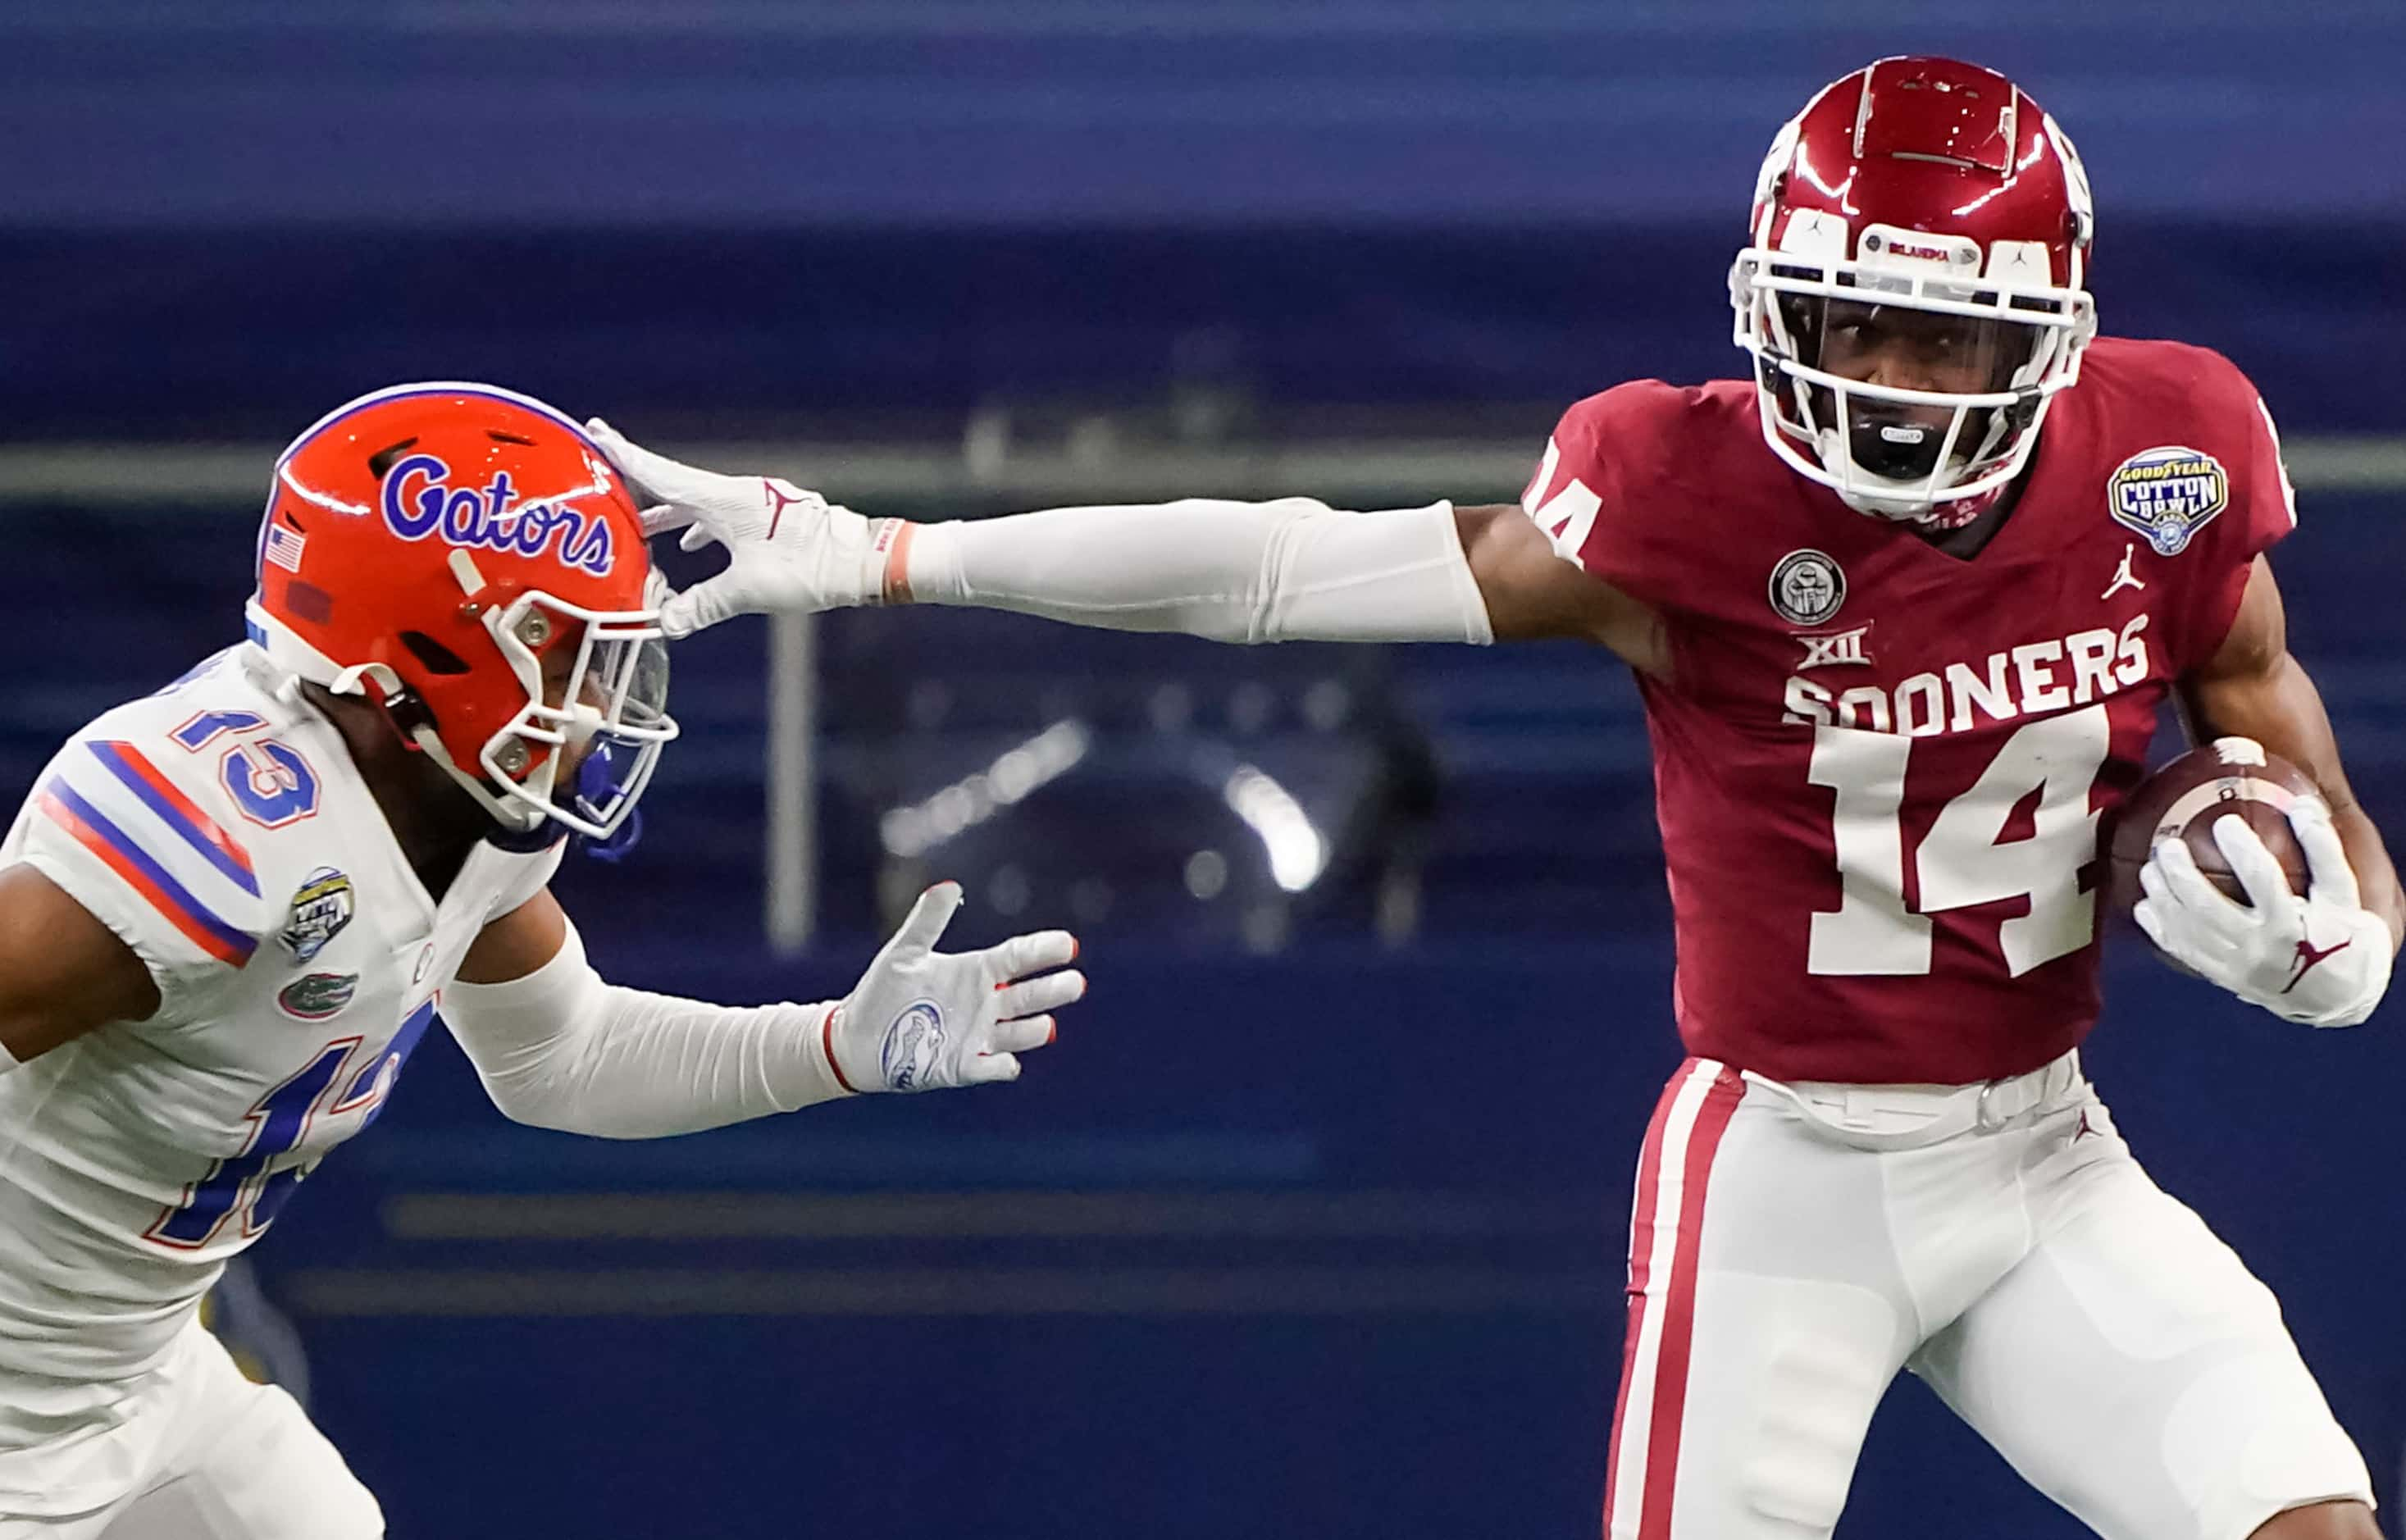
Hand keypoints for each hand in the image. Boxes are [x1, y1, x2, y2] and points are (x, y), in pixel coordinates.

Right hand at [585, 419, 895, 637]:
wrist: (863, 559)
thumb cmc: (810, 567)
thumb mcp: (750, 591)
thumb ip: (703, 605)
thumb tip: (665, 623)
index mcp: (724, 500)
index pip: (661, 475)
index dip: (624, 457)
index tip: (595, 431)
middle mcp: (736, 495)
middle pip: (674, 485)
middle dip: (638, 483)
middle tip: (603, 469)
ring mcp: (753, 505)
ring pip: (698, 504)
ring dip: (667, 513)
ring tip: (636, 523)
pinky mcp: (768, 519)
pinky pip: (720, 517)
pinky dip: (697, 527)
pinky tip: (691, 545)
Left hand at [827, 882, 1084, 1091]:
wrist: (856, 1038)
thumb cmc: (881, 992)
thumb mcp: (904, 952)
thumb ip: (928, 920)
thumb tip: (950, 885)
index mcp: (978, 971)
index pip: (1020, 958)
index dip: (1044, 950)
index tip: (1067, 944)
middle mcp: (986, 1003)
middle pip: (1031, 996)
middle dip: (1054, 990)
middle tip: (1075, 982)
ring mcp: (979, 1036)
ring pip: (1019, 1033)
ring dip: (1034, 1030)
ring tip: (1045, 1024)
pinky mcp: (964, 1066)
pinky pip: (993, 1067)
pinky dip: (1002, 1065)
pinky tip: (1007, 1062)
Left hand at [2134, 798, 2391, 1026]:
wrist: (2337, 994)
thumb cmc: (2342, 933)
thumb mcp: (2344, 894)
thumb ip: (2324, 850)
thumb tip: (2302, 805)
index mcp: (2293, 925)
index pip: (2262, 881)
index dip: (2242, 850)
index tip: (2225, 823)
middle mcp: (2259, 949)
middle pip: (2207, 908)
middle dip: (2180, 874)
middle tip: (2167, 845)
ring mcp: (2236, 967)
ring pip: (2186, 931)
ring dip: (2161, 897)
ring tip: (2151, 867)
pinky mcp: (2222, 977)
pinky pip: (2182, 952)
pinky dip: (2159, 929)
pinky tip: (2144, 906)